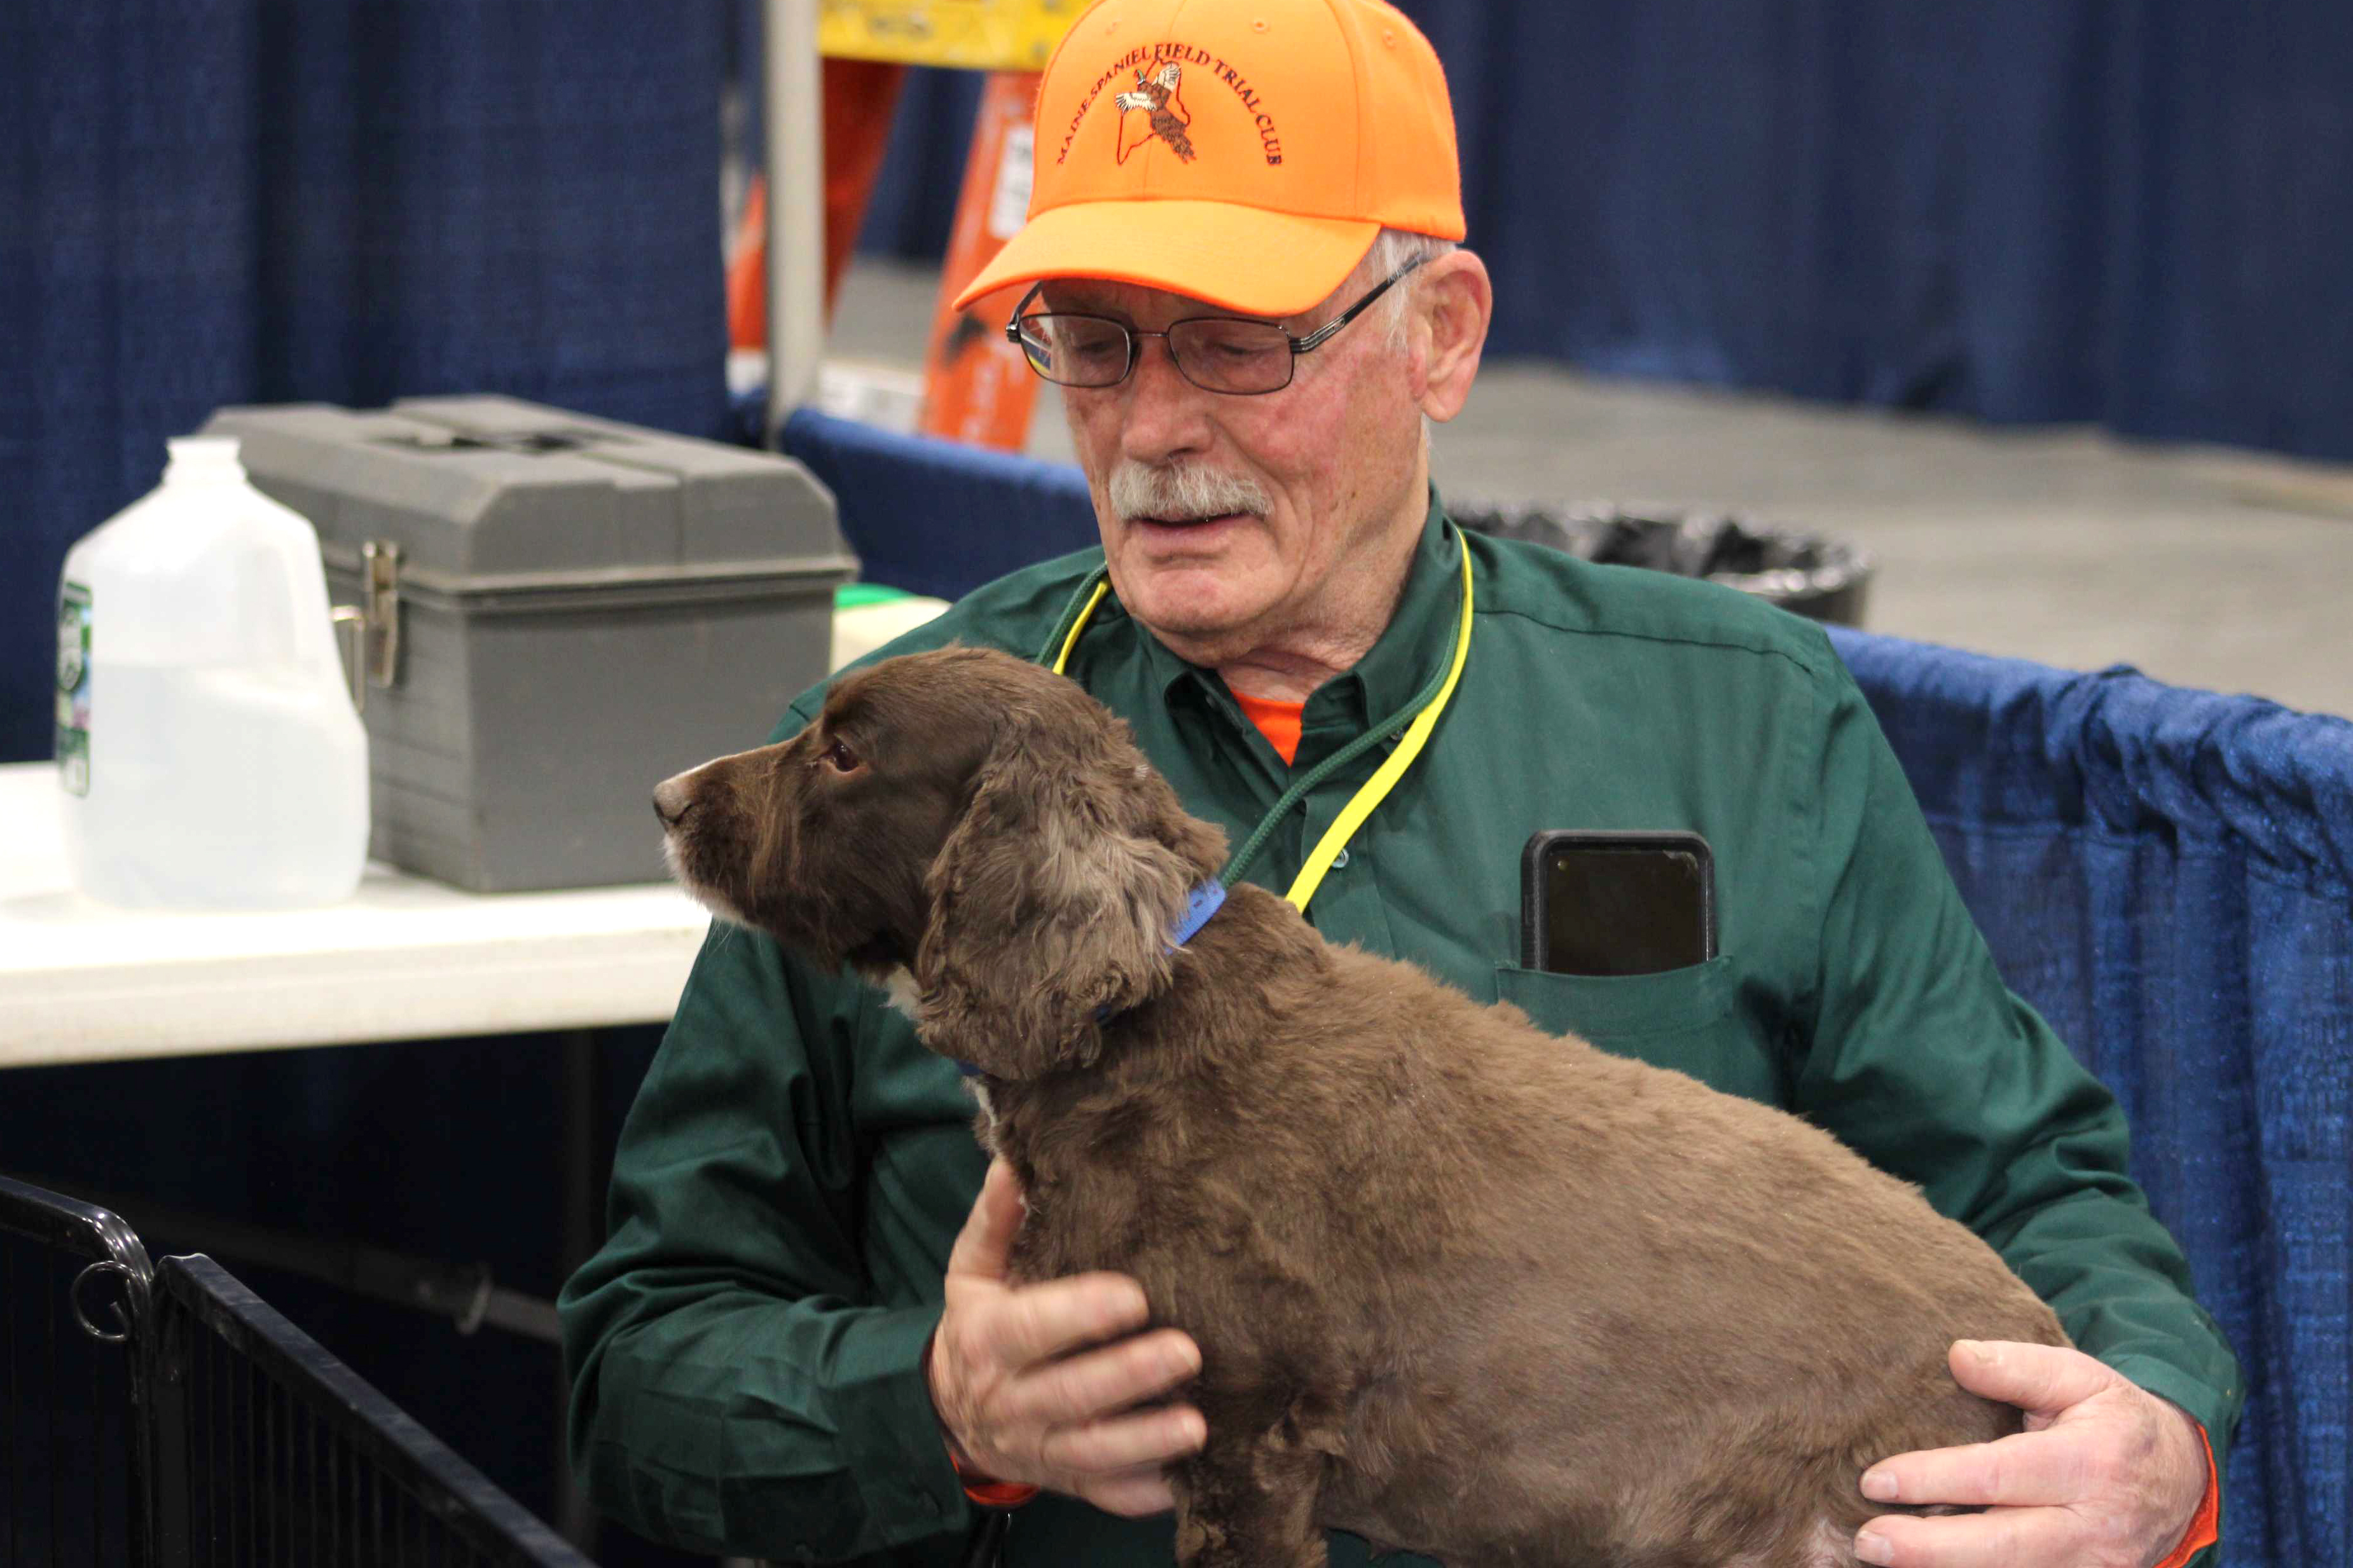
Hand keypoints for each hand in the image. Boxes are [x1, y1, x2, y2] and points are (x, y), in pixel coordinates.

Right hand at [928, 1158, 1206, 1515]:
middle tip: (1187, 1352)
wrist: (948, 1414)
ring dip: (1146, 1441)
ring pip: (1093, 1452)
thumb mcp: (972, 1271)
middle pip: (1071, 1394)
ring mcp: (1041, 1449)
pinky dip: (1144, 1493)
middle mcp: (1012, 1401)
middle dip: (1128, 1376)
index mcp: (988, 1341)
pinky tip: (1188, 1480)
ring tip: (1198, 1425)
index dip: (1078, 1313)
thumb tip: (1014, 1159)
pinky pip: (1106, 1495)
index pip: (1031, 1327)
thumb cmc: (977, 1325)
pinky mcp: (1067, 1481)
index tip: (1132, 1296)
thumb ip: (997, 1220)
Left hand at [1854, 1339, 2207, 1567]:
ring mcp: (2094, 1567)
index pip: (1999, 1476)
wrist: (2181, 1477)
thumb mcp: (2079, 1375)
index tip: (1875, 1480)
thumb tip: (1957, 1356)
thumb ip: (2019, 1366)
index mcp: (2090, 1463)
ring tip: (1885, 1562)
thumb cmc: (2112, 1418)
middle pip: (2004, 1546)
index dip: (1934, 1480)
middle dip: (1931, 1549)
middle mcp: (2093, 1526)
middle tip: (1869, 1541)